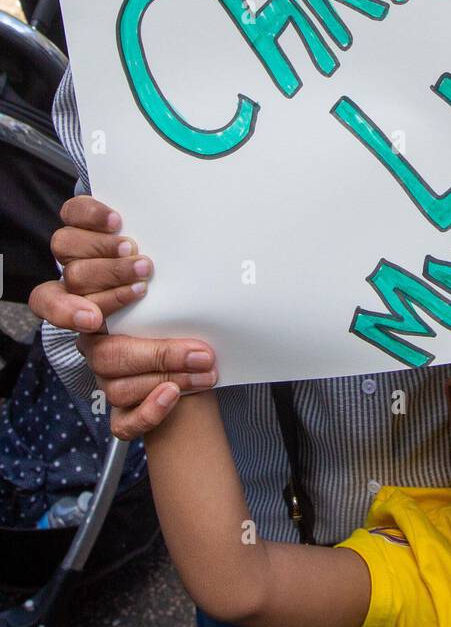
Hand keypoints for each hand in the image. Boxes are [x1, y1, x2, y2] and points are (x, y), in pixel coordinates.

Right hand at [30, 195, 216, 439]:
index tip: (122, 229)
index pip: (66, 252)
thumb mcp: (184, 275)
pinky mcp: (123, 408)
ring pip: (108, 362)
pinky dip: (150, 405)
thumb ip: (177, 249)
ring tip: (200, 353)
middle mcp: (93, 325)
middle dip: (112, 289)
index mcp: (100, 288)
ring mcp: (104, 366)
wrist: (202, 369)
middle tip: (147, 280)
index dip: (86, 238)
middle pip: (79, 304)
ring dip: (159, 355)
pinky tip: (174, 392)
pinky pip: (123, 417)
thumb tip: (208, 210)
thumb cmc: (190, 309)